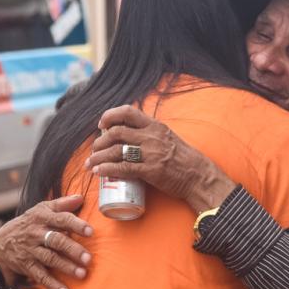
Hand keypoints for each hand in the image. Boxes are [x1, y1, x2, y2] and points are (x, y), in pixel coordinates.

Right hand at [0, 194, 92, 288]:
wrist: (3, 239)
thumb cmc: (31, 222)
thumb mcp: (43, 208)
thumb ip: (62, 203)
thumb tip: (81, 197)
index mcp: (43, 217)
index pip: (61, 219)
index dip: (76, 225)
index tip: (90, 232)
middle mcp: (36, 233)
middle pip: (57, 241)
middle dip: (73, 250)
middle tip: (88, 259)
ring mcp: (31, 250)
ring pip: (50, 259)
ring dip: (66, 267)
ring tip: (82, 274)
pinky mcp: (26, 265)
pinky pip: (40, 276)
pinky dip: (52, 285)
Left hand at [87, 105, 235, 213]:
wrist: (198, 176)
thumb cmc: (183, 158)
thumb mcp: (168, 137)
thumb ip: (151, 134)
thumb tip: (131, 133)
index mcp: (155, 126)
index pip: (129, 112)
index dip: (111, 115)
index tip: (101, 124)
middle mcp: (151, 136)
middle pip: (117, 132)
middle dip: (100, 140)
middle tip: (93, 149)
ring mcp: (150, 153)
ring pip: (116, 150)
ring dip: (98, 157)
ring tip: (89, 163)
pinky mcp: (150, 171)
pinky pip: (123, 168)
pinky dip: (107, 169)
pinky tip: (98, 172)